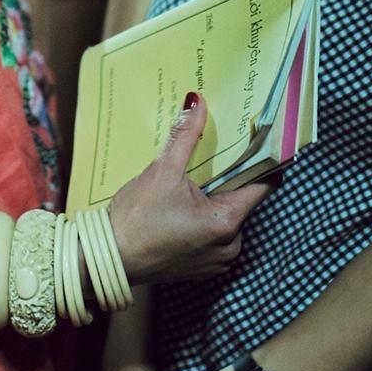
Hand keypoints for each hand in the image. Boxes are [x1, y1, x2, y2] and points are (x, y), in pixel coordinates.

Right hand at [106, 93, 270, 284]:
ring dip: (214, 199)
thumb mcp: (162, 172)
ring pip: (227, 217)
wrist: (109, 259)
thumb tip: (197, 103)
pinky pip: (213, 234)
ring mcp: (217, 260)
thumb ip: (185, 136)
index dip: (260, 159)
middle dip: (229, 178)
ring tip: (192, 182)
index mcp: (227, 222)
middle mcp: (230, 245)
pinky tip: (182, 206)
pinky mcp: (202, 267)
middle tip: (213, 155)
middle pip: (242, 200)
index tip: (255, 140)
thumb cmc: (136, 220)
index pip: (262, 185)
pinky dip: (204, 218)